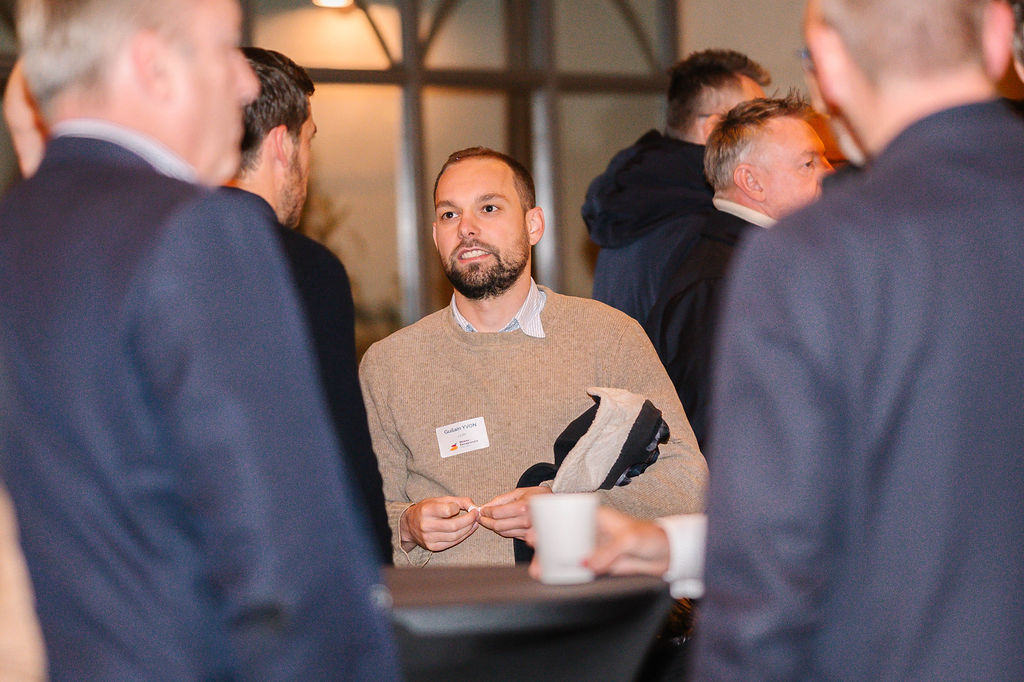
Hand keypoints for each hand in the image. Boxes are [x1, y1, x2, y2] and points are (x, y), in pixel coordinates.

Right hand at [399, 496, 478, 552]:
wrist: (409, 525)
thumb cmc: (426, 509)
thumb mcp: (439, 500)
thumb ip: (458, 500)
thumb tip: (473, 506)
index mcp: (426, 510)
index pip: (448, 510)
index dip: (459, 508)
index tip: (468, 507)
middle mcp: (425, 525)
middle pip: (454, 526)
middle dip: (469, 520)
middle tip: (477, 515)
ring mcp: (428, 538)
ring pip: (454, 536)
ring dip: (468, 529)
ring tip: (474, 522)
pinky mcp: (432, 547)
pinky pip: (452, 543)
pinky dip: (463, 536)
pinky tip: (468, 530)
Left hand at [477, 486, 551, 539]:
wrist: (556, 506)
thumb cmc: (539, 497)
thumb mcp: (520, 492)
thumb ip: (502, 499)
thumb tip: (487, 506)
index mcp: (523, 507)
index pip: (496, 513)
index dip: (485, 512)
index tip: (482, 510)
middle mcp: (526, 521)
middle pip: (498, 525)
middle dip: (486, 521)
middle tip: (482, 517)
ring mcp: (528, 531)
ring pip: (503, 532)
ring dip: (494, 526)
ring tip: (490, 520)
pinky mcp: (530, 538)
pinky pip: (511, 535)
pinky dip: (504, 530)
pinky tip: (502, 524)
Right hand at [529, 506, 669, 579]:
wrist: (667, 556)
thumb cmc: (651, 537)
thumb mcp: (629, 539)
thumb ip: (608, 552)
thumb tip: (586, 564)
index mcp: (595, 516)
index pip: (567, 514)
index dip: (548, 520)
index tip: (534, 528)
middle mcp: (591, 531)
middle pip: (562, 535)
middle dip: (544, 541)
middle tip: (532, 549)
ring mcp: (594, 549)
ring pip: (566, 554)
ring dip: (552, 560)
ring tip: (539, 569)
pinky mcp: (598, 566)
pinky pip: (578, 570)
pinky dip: (566, 574)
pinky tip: (555, 578)